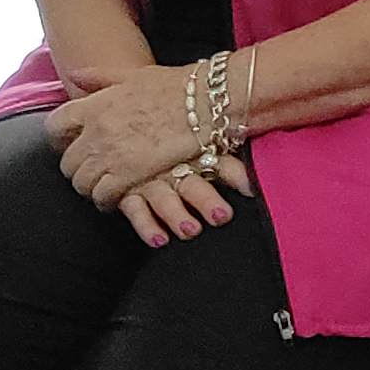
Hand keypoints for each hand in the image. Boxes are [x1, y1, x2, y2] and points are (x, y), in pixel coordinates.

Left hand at [47, 65, 228, 218]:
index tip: (69, 144)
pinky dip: (106, 200)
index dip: (59, 139)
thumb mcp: (134, 76)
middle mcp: (96, 131)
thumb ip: (101, 77)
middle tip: (90, 171)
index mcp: (95, 105)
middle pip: (67, 161)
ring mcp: (110, 154)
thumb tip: (74, 76)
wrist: (207, 103)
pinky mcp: (129, 175)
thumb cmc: (176, 87)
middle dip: (76, 169)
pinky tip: (115, 198)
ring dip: (90, 187)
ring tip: (102, 187)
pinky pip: (103, 196)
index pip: (55, 127)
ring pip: (81, 182)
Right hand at [110, 148, 253, 246]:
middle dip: (205, 199)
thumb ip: (225, 158)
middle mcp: (171, 166)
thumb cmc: (161, 138)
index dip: (235, 173)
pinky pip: (135, 210)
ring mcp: (149, 180)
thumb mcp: (193, 138)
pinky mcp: (126, 193)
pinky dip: (146, 225)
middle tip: (221, 215)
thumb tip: (255, 180)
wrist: (114, 129)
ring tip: (191, 230)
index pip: (218, 161)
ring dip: (177, 214)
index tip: (250, 188)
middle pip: (191, 183)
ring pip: (164, 198)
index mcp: (191, 151)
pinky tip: (159, 240)